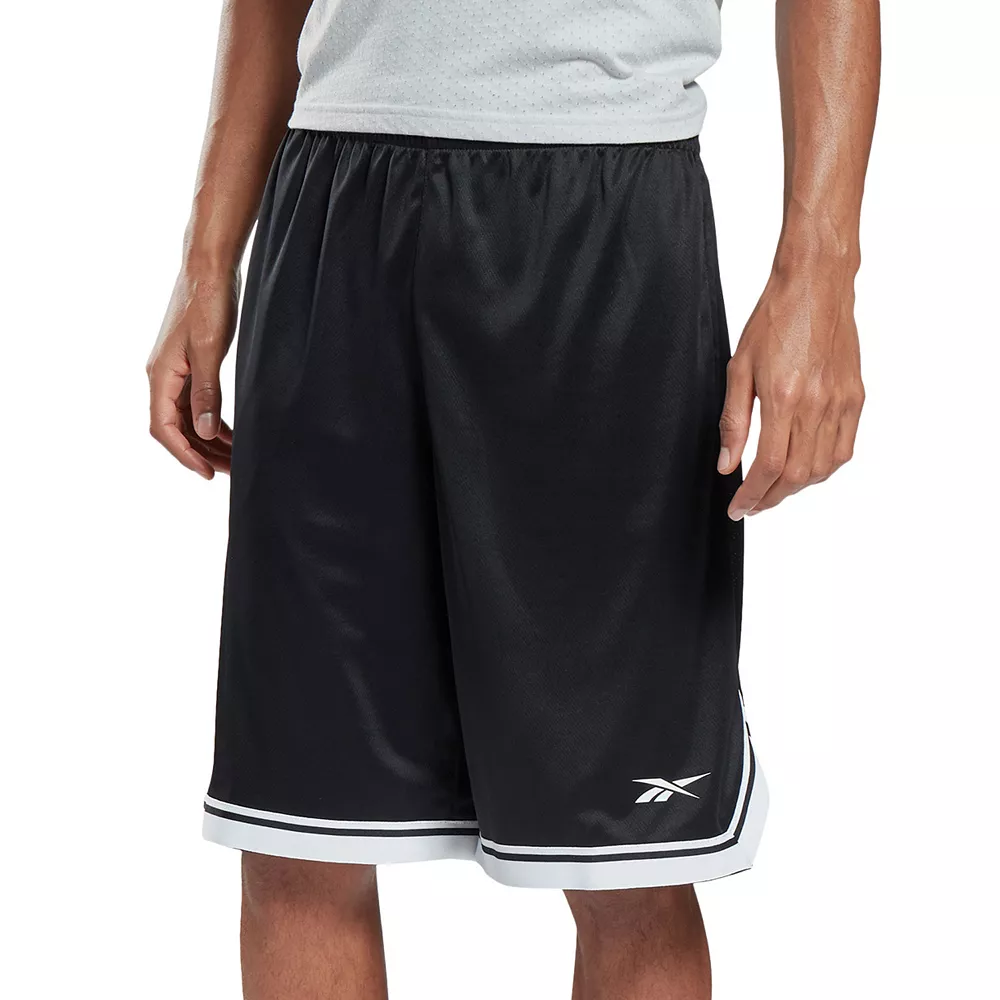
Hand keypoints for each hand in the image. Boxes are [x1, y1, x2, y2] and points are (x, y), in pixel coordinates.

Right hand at [146, 266, 238, 478]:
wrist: (208, 269)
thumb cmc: (208, 303)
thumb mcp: (208, 350)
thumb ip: (207, 393)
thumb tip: (205, 432)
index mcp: (160, 375)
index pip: (164, 428)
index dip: (185, 454)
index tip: (207, 474)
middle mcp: (162, 377)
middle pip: (176, 428)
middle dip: (201, 453)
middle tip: (230, 472)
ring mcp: (176, 372)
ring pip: (188, 418)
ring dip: (209, 440)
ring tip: (235, 459)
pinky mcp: (190, 365)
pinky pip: (196, 403)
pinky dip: (212, 421)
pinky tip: (232, 434)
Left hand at [717, 254, 864, 518]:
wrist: (816, 285)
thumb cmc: (774, 320)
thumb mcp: (738, 369)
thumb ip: (733, 422)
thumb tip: (727, 465)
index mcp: (784, 398)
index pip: (769, 467)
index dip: (752, 495)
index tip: (738, 508)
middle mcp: (817, 405)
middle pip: (797, 475)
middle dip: (771, 498)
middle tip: (751, 506)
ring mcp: (842, 402)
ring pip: (823, 468)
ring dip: (797, 488)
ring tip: (774, 490)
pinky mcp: (856, 396)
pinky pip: (844, 448)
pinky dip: (824, 468)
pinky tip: (805, 469)